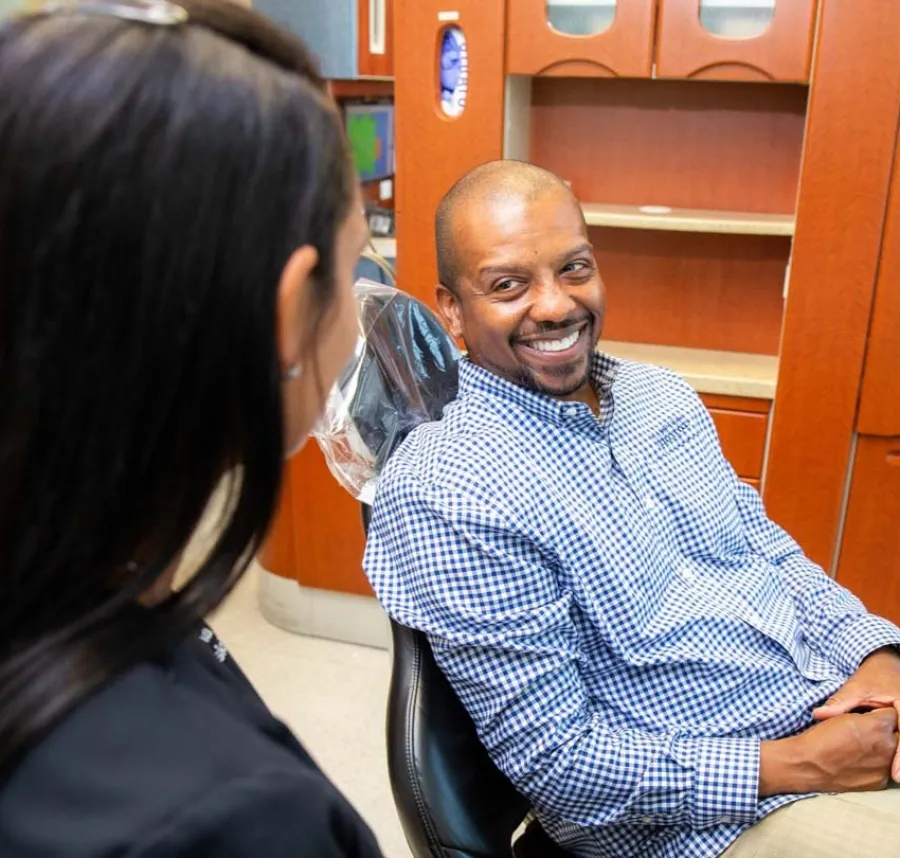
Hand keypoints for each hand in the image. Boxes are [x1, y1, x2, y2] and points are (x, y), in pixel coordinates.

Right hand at [759, 709, 897, 796]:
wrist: (807, 765)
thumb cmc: (820, 737)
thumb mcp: (839, 715)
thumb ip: (863, 712)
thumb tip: (876, 714)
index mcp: (877, 726)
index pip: (890, 714)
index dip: (876, 714)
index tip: (867, 716)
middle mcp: (887, 747)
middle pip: (895, 734)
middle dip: (882, 732)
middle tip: (862, 732)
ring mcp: (884, 767)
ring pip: (891, 753)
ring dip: (880, 748)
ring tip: (858, 747)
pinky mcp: (879, 782)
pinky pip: (883, 768)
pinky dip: (874, 764)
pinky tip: (857, 761)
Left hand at [813, 647, 899, 778]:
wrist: (886, 667)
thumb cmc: (872, 677)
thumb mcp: (856, 688)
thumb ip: (840, 703)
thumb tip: (818, 714)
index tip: (894, 773)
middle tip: (894, 777)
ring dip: (899, 759)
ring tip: (894, 776)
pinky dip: (898, 754)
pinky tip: (892, 768)